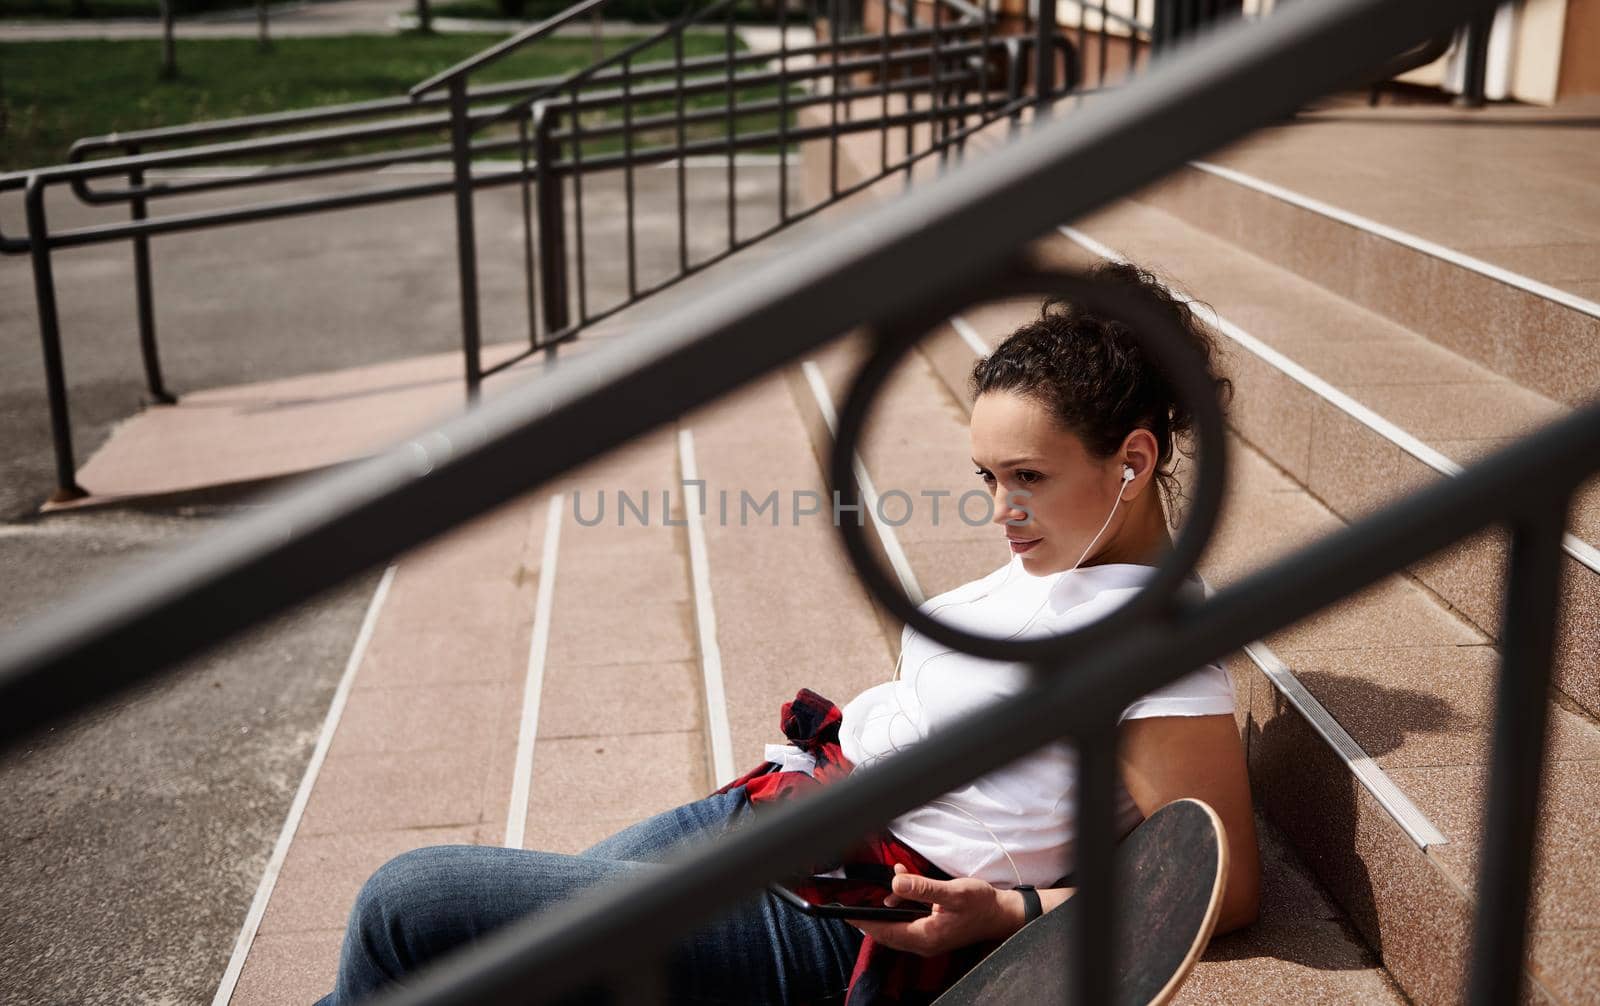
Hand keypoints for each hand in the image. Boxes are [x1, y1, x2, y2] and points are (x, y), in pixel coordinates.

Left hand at [850, 863, 1024, 956]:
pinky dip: (900, 908)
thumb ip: (923, 888)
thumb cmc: (981, 904)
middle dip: (870, 917)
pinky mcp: (932, 932)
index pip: (885, 931)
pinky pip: (907, 923)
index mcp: (926, 935)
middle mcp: (924, 942)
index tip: (844, 913)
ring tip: (888, 884)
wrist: (1002, 915)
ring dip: (887, 908)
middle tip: (852, 902)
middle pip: (886, 933)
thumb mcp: (952, 892)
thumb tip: (896, 884)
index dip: (863, 922)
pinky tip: (903, 887)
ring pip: (896, 927)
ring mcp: (928, 939)